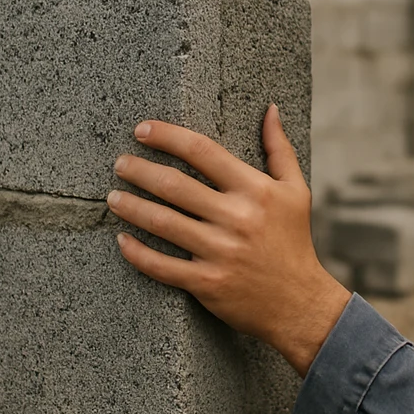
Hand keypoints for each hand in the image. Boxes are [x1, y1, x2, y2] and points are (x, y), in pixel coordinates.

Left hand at [107, 104, 351, 375]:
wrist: (300, 303)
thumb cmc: (294, 242)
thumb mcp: (296, 191)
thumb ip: (279, 149)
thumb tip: (270, 110)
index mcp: (255, 190)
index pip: (202, 151)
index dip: (167, 136)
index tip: (142, 131)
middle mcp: (236, 218)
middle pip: (175, 185)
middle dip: (139, 170)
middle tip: (120, 164)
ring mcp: (220, 252)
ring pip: (163, 223)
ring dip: (131, 207)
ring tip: (113, 197)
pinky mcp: (207, 283)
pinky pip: (162, 266)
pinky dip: (137, 252)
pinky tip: (122, 239)